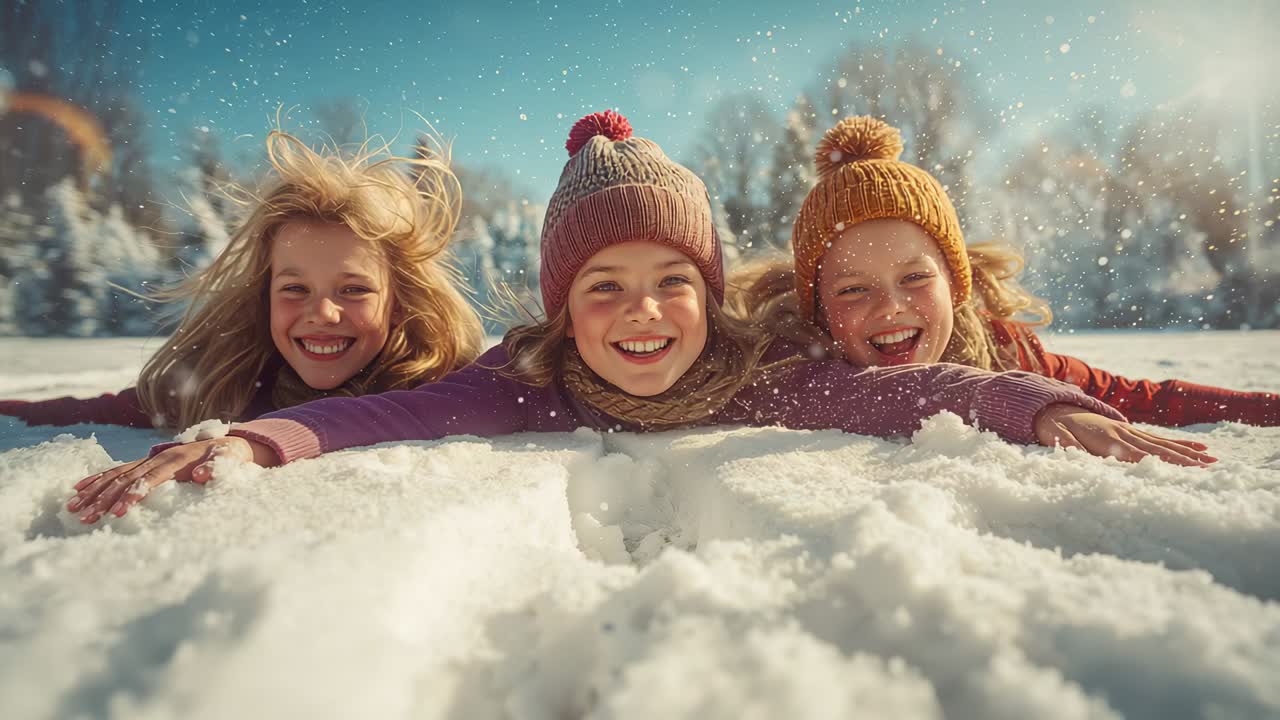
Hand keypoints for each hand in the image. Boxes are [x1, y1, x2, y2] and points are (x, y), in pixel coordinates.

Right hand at [66, 436, 276, 523]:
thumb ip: (216, 467)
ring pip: (115, 475)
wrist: (225, 443)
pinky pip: (116, 471)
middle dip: (104, 499)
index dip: (133, 494)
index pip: (149, 479)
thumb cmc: (227, 456)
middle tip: (86, 517)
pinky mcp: (144, 463)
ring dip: (94, 492)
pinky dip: (97, 480)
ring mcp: (148, 459)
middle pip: (125, 479)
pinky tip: (78, 490)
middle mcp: (156, 458)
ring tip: (74, 508)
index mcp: (175, 460)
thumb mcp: (228, 461)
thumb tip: (201, 475)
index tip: (118, 512)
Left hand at [1034, 403, 1215, 466]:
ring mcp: (1129, 431)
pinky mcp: (1131, 431)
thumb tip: (1080, 456)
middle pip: (1158, 449)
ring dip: (1187, 453)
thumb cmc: (1053, 426)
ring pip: (1162, 444)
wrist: (1053, 407)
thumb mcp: (1055, 436)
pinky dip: (1178, 444)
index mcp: (1106, 438)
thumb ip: (1069, 446)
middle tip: (1210, 467)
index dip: (1159, 462)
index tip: (1182, 469)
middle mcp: (1123, 433)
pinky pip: (1158, 439)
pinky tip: (1198, 448)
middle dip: (1184, 459)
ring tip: (1212, 459)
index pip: (1138, 454)